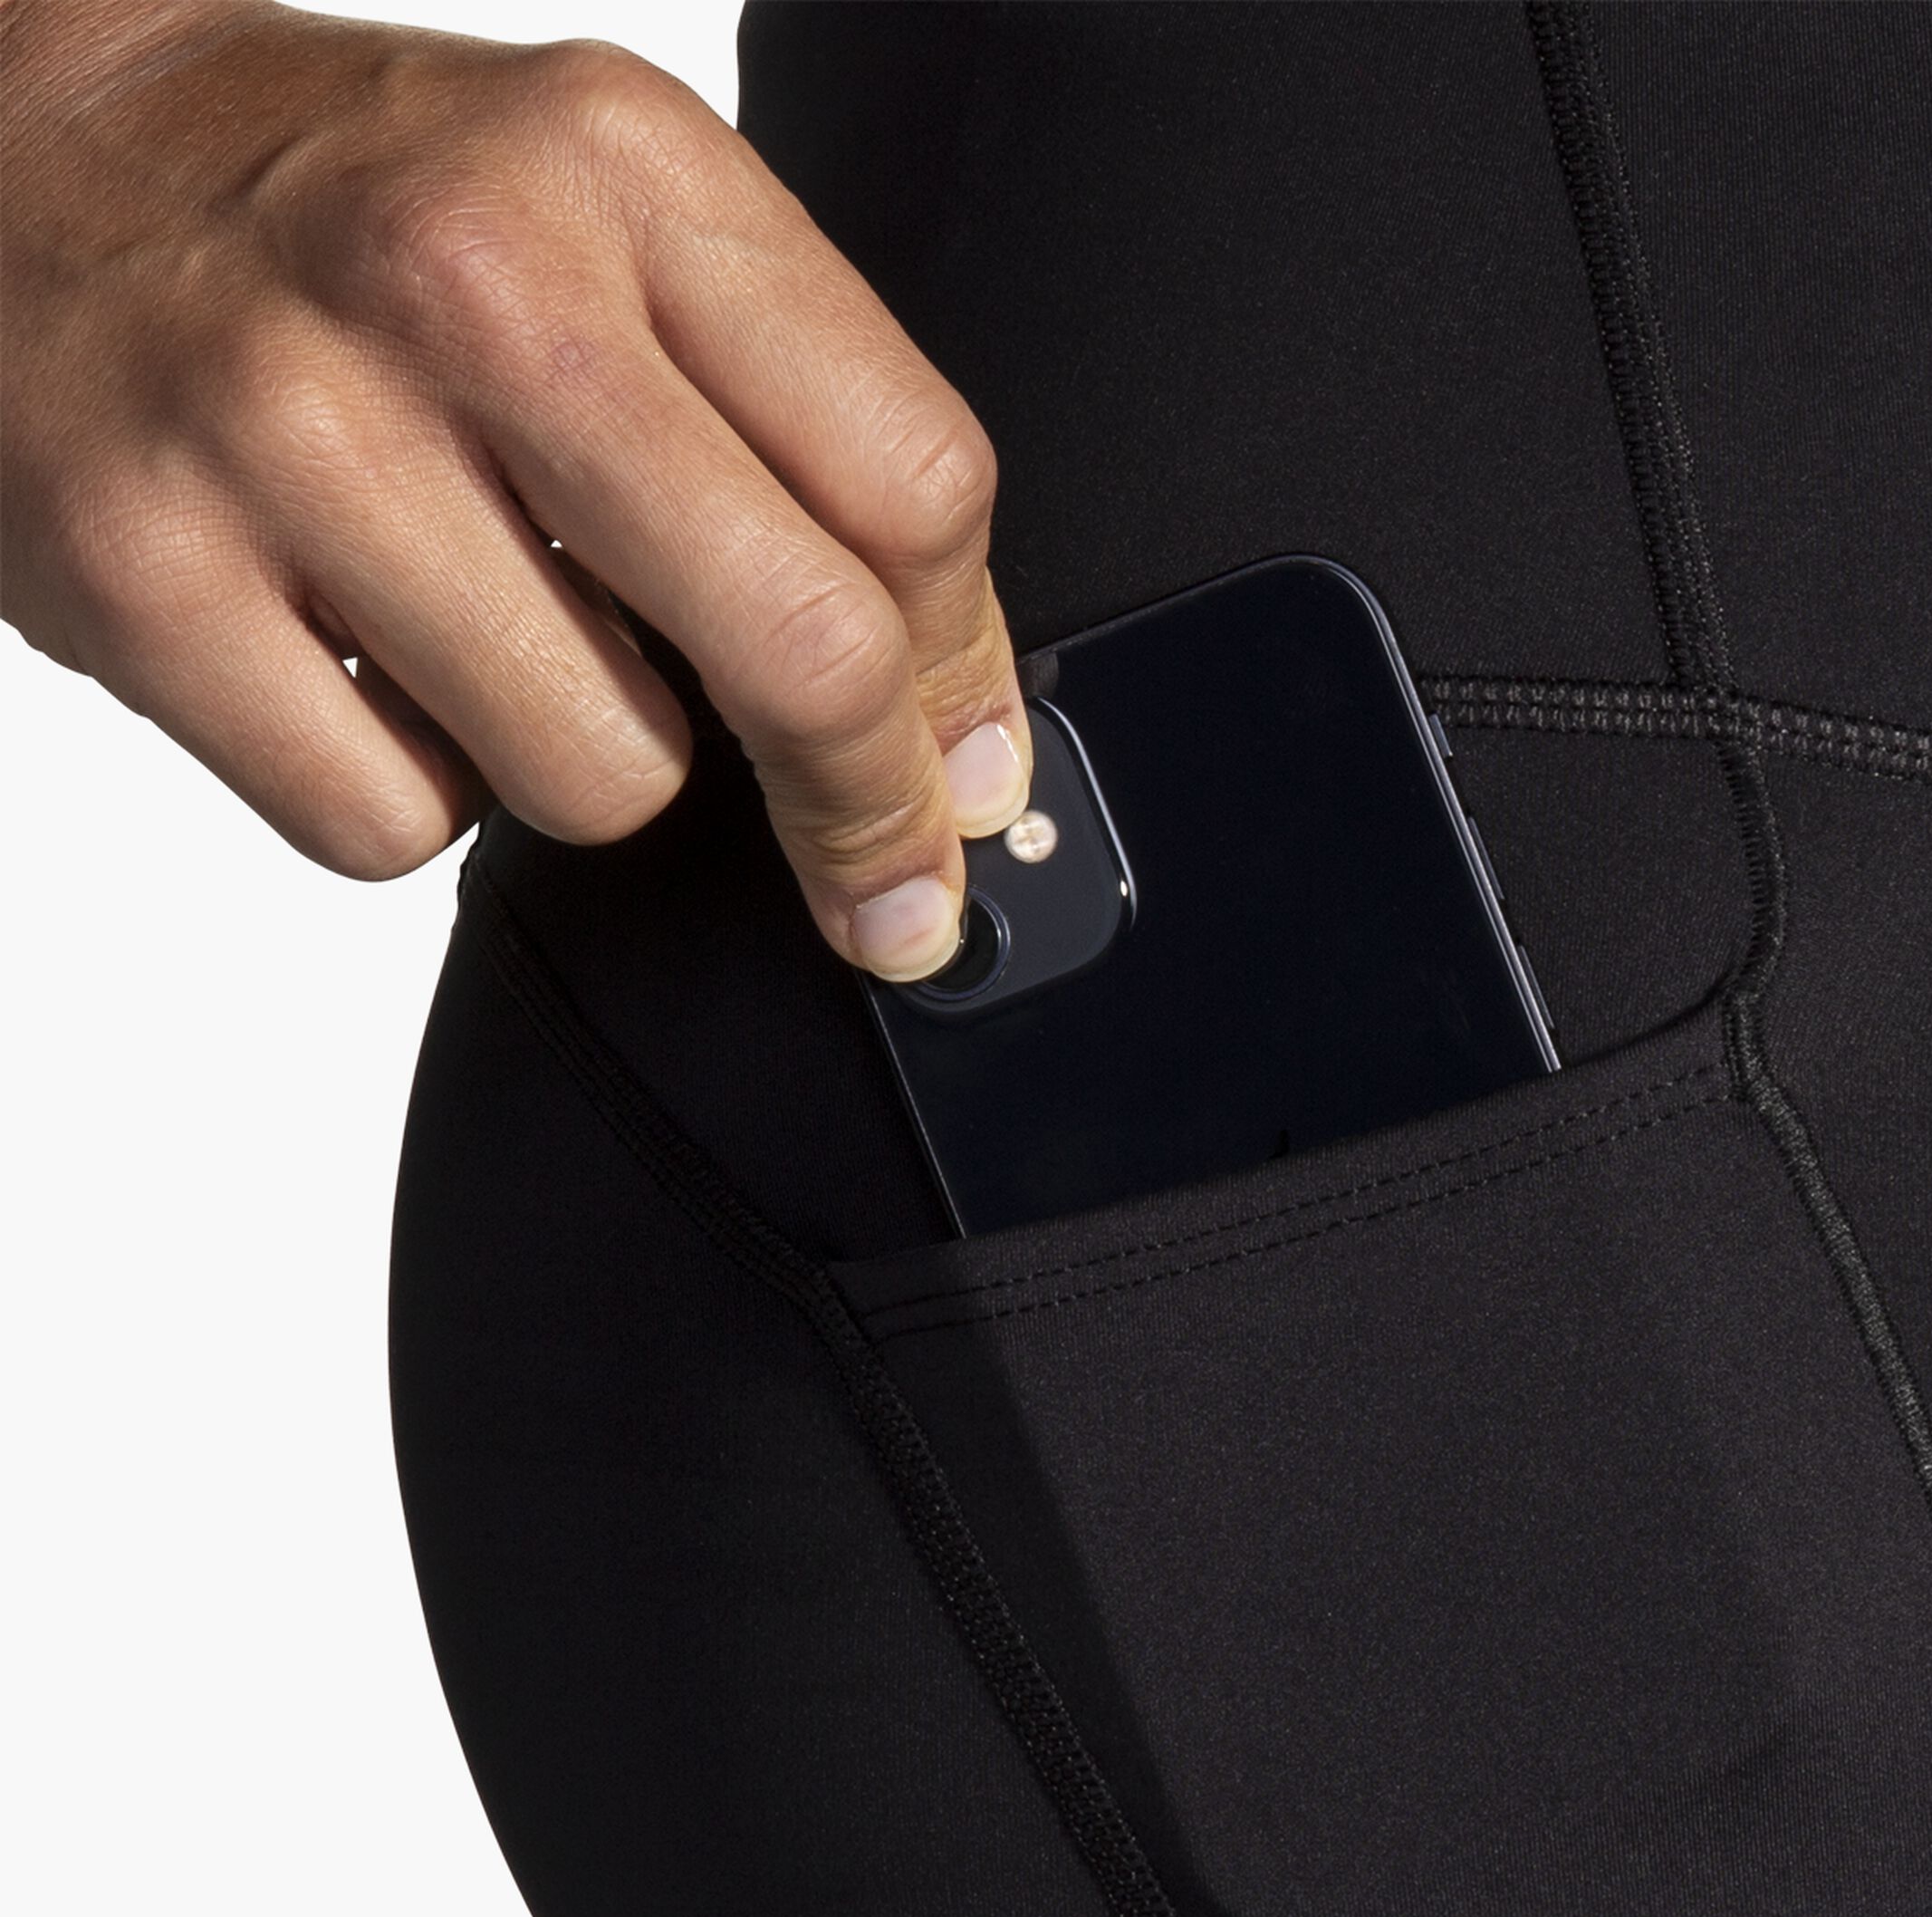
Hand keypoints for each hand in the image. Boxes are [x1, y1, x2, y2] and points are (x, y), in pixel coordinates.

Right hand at [0, 0, 1027, 978]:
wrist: (26, 149)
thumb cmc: (359, 213)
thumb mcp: (615, 226)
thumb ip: (805, 441)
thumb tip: (958, 745)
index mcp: (626, 170)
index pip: (912, 488)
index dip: (961, 680)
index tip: (959, 777)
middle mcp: (467, 279)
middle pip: (799, 649)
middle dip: (860, 807)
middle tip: (870, 874)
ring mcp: (293, 428)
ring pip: (605, 779)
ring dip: (589, 764)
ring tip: (502, 640)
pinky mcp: (147, 575)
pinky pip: (397, 827)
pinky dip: (411, 793)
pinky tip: (369, 668)